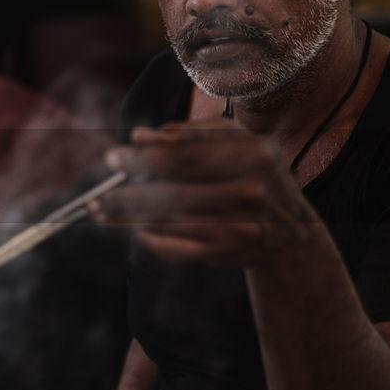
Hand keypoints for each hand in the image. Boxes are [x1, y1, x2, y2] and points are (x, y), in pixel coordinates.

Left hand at [92, 120, 317, 266]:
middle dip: (128, 195)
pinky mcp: (230, 253)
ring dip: (130, 217)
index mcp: (255, 154)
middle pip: (174, 193)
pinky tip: (136, 230)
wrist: (291, 232)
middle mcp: (252, 191)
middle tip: (98, 194)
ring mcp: (243, 226)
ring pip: (171, 222)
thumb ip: (188, 136)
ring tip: (103, 210)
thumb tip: (140, 136)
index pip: (186, 156)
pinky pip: (178, 248)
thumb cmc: (253, 174)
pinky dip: (152, 240)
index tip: (111, 158)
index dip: (143, 159)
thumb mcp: (233, 144)